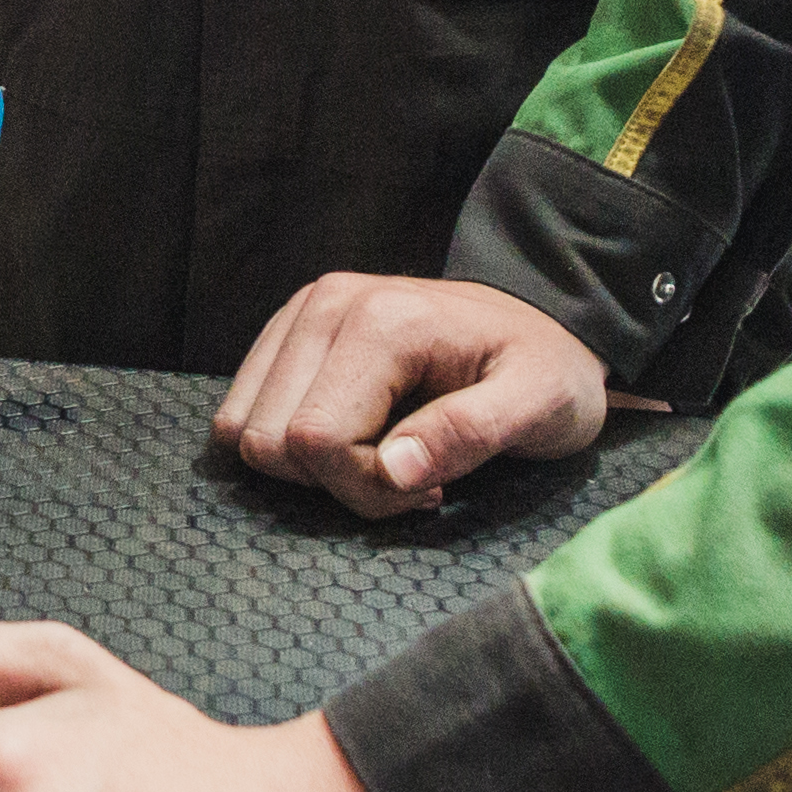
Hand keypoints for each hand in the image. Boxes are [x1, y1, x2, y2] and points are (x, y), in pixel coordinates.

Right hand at [212, 273, 605, 518]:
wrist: (540, 321)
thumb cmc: (546, 370)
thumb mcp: (541, 406)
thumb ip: (471, 433)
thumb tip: (395, 471)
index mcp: (383, 321)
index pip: (315, 440)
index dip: (363, 488)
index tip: (430, 487)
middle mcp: (327, 303)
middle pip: (269, 439)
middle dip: (336, 481)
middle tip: (410, 472)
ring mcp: (302, 312)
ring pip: (246, 430)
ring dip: (312, 466)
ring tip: (386, 453)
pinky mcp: (291, 328)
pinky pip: (245, 410)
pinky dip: (295, 444)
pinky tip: (359, 436)